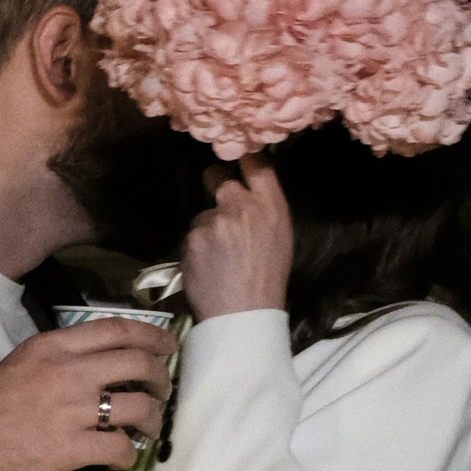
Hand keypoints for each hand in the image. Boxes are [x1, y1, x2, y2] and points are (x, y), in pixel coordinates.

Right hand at [0, 320, 173, 470]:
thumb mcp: (24, 363)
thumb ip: (63, 357)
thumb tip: (108, 360)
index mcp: (53, 347)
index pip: (116, 329)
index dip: (151, 336)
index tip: (166, 346)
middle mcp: (65, 373)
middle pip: (137, 363)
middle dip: (160, 378)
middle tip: (162, 390)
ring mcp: (69, 411)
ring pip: (136, 407)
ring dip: (153, 418)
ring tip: (149, 426)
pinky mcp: (68, 449)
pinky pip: (119, 448)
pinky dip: (129, 454)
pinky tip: (123, 456)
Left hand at [180, 154, 293, 317]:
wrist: (244, 315)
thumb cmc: (266, 278)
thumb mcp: (280, 236)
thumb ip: (264, 206)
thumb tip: (245, 183)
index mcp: (272, 206)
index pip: (256, 162)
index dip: (242, 155)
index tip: (235, 155)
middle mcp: (243, 205)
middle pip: (217, 175)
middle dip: (214, 186)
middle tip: (220, 211)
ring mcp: (215, 220)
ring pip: (202, 211)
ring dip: (206, 227)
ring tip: (218, 255)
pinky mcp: (193, 236)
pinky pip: (190, 233)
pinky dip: (195, 246)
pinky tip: (207, 265)